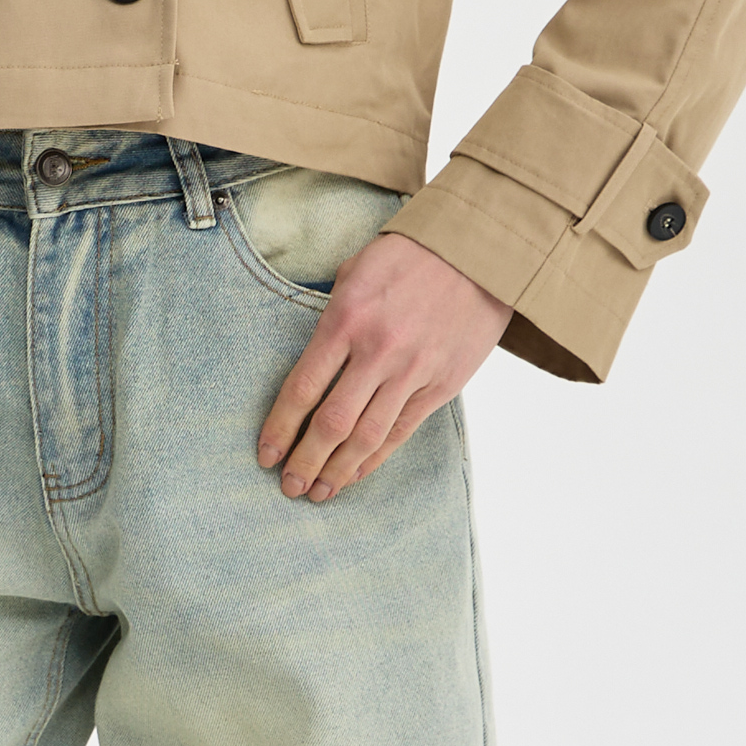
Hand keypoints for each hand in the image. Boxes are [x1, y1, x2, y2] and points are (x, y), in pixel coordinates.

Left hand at [257, 231, 510, 501]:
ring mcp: (413, 372)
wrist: (480, 253)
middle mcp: (378, 352)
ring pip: (367, 437)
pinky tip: (355, 474)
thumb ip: (331, 319)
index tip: (266, 454)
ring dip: (338, 471)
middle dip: (305, 461)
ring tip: (319, 493)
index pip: (302, 389)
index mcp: (346, 320)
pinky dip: (376, 458)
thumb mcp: (355, 272)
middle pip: (332, 424)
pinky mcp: (442, 384)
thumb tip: (313, 364)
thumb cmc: (409, 256)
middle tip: (289, 487)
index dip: (280, 429)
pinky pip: (402, 431)